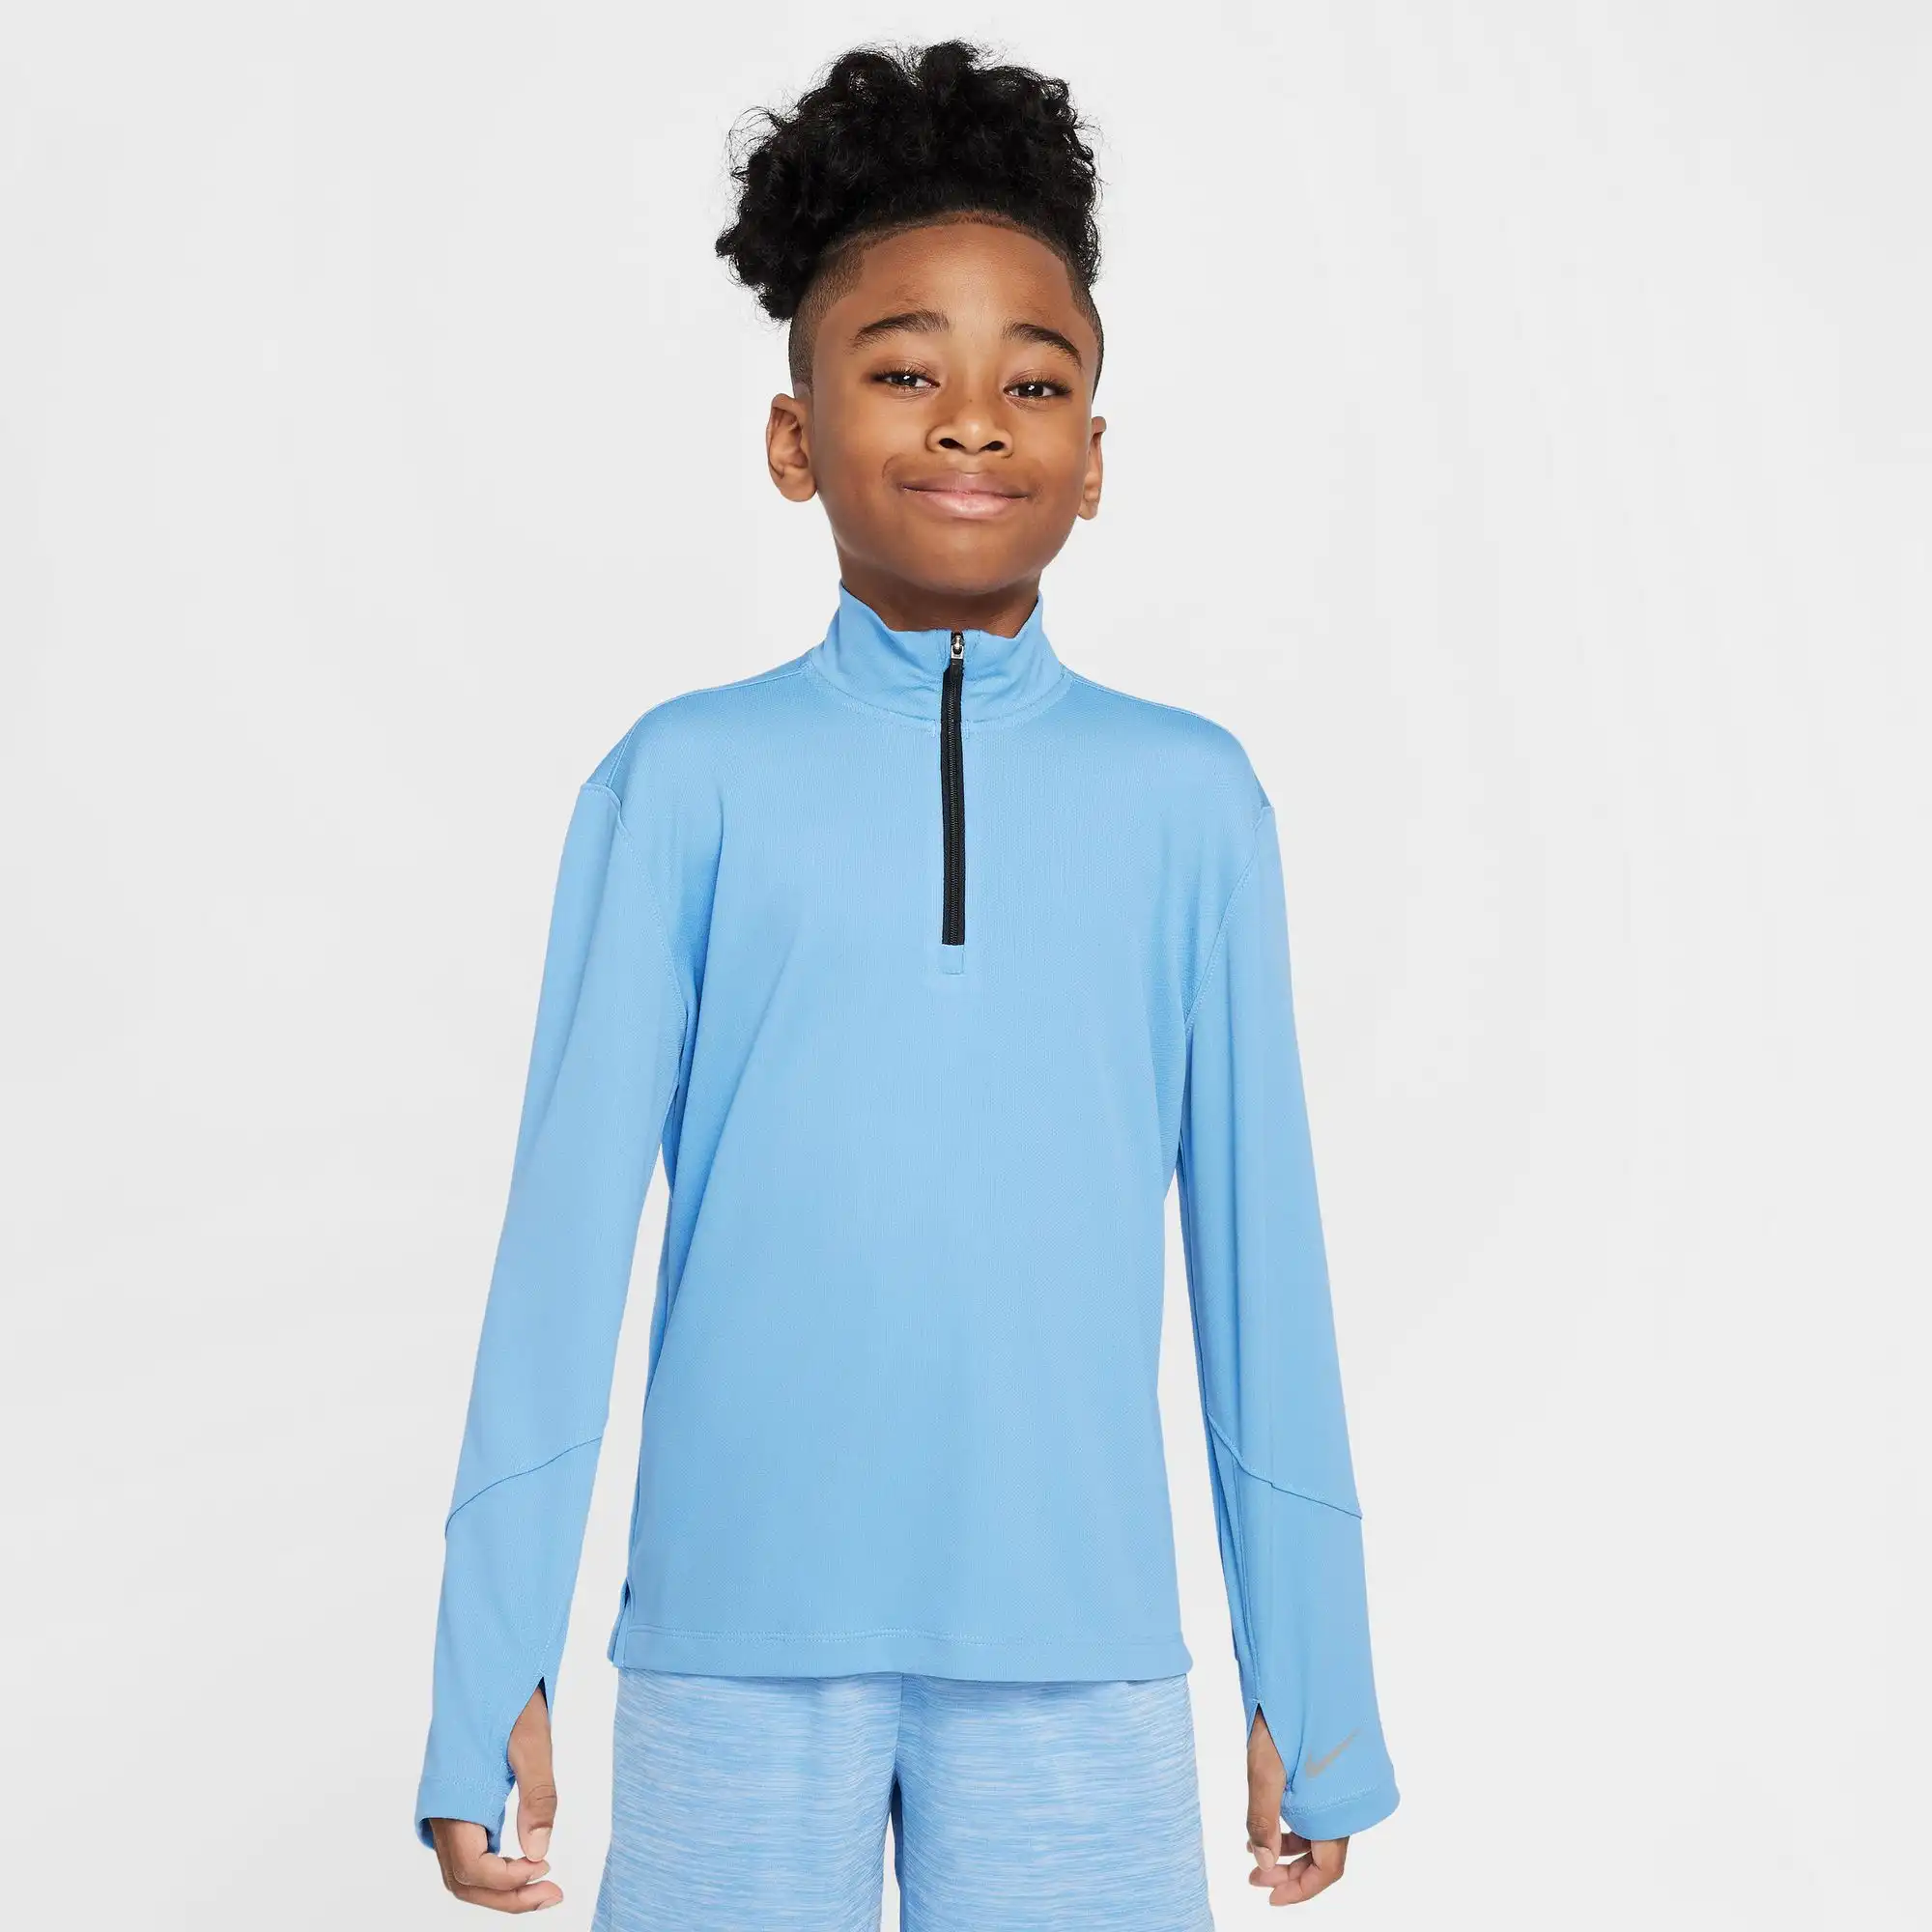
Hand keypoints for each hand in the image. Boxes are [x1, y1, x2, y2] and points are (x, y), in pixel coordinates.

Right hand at [428, 1685, 563, 1912]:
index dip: (507, 1881)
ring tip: (544, 1888)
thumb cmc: (509, 1696)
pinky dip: (495, 1869)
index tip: (545, 1867)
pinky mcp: (458, 1804)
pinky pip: (469, 1851)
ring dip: (500, 1889)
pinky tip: (526, 1863)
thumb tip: (540, 1851)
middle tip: (553, 1893)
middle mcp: (442, 1812)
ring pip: (463, 1872)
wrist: (490, 1664)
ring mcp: (447, 1810)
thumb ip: (537, 1796)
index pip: (470, 1867)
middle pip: (464, 1880)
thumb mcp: (532, 1741)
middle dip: (506, 1897)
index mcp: (453, 1798)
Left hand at [1244, 1707, 1348, 1904]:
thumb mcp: (1265, 1766)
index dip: (1300, 1890)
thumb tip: (1264, 1862)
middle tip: (1255, 1875)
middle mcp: (1347, 1803)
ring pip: (1321, 1835)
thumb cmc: (1286, 1713)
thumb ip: (1263, 1818)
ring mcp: (1342, 1787)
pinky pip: (1320, 1812)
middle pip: (1324, 1857)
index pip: (1328, 1869)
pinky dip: (1296, 1825)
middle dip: (1290, 1873)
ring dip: (1291, 1850)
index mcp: (1338, 1809)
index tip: (1269, 1895)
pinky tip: (1271, 1820)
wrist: (1307, 1672)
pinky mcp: (1335, 1772)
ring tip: (1256, 1850)